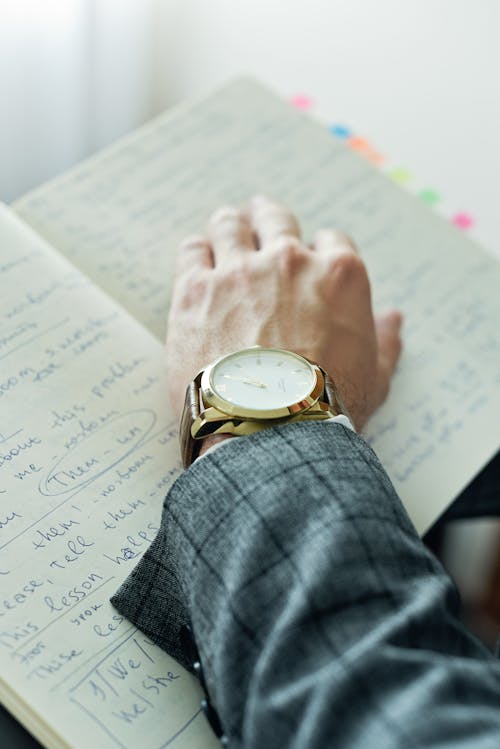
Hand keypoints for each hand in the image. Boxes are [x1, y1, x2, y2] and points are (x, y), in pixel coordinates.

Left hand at [166, 195, 401, 430]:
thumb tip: (395, 319)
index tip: (308, 262)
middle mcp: (289, 261)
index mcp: (339, 275)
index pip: (331, 241)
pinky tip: (198, 259)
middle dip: (269, 219)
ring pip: (230, 225)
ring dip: (230, 227)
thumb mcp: (375, 377)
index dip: (318, 250)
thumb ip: (385, 341)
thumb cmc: (329, 408)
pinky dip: (197, 252)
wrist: (271, 430)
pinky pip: (192, 250)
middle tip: (260, 221)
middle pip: (275, 218)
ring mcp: (239, 271)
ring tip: (226, 232)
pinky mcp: (195, 290)